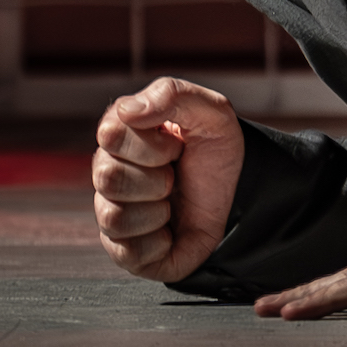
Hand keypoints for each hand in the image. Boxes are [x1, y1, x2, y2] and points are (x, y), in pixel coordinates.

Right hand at [93, 76, 244, 282]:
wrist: (240, 195)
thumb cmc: (217, 151)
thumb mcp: (212, 112)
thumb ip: (172, 95)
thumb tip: (128, 110)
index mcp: (121, 134)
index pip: (111, 134)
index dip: (152, 144)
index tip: (177, 146)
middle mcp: (107, 172)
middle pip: (109, 178)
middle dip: (159, 179)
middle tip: (176, 175)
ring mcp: (111, 211)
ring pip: (114, 217)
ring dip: (158, 210)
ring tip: (172, 201)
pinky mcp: (123, 249)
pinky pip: (127, 251)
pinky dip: (159, 241)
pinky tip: (169, 230)